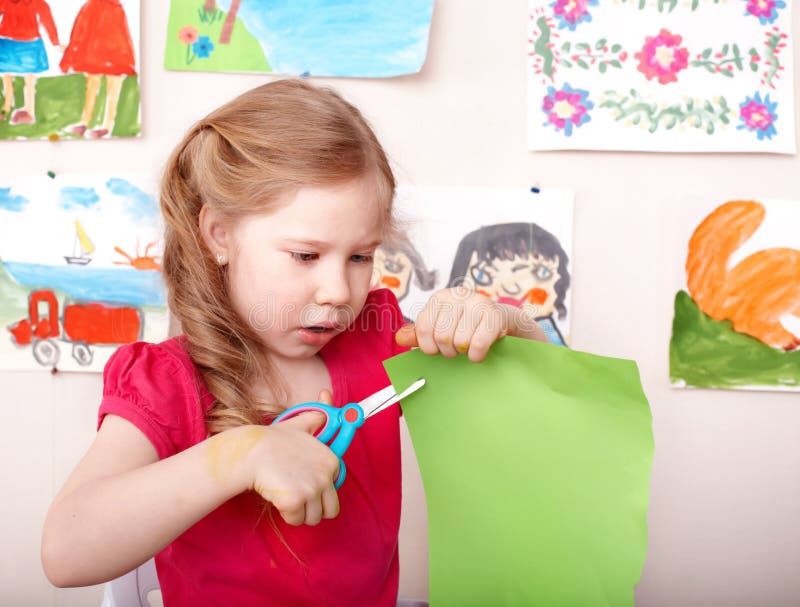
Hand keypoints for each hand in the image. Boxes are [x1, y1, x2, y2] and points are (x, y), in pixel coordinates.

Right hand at [244, 389, 340, 525]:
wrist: (251, 451)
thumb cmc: (273, 440)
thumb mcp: (299, 424)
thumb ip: (317, 416)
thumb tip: (326, 394)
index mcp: (331, 460)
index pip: (334, 490)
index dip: (318, 489)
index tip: (302, 481)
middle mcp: (326, 475)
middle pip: (330, 510)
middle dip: (313, 508)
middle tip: (295, 495)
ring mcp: (312, 489)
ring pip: (313, 518)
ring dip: (298, 511)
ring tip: (284, 493)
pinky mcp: (297, 501)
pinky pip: (296, 520)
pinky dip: (286, 514)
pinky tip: (277, 497)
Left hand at [395, 287, 514, 362]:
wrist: (501, 321)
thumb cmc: (467, 326)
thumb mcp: (441, 327)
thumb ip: (420, 334)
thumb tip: (399, 337)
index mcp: (439, 298)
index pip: (424, 329)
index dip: (430, 347)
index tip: (438, 348)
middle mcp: (457, 295)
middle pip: (441, 337)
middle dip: (449, 351)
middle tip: (457, 348)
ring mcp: (477, 302)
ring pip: (460, 342)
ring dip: (464, 352)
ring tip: (469, 346)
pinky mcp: (495, 315)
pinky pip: (478, 344)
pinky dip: (476, 356)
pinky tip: (478, 353)